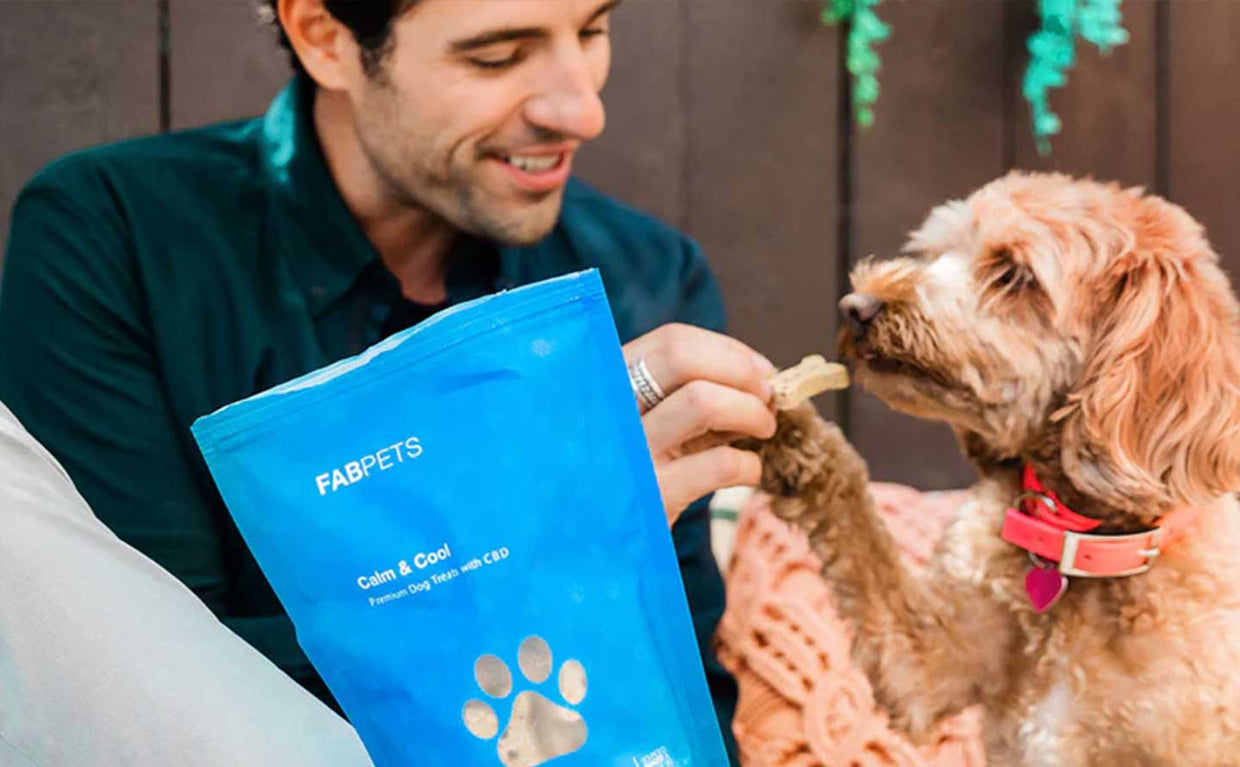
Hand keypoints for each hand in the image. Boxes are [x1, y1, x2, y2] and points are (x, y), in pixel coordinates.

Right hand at [623, 324, 777, 524]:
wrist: (592, 547)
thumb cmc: (633, 473)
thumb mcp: (641, 424)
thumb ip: (683, 394)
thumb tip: (761, 375)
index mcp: (609, 384)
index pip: (671, 341)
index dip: (728, 352)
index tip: (759, 371)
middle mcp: (611, 411)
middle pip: (681, 357)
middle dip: (740, 371)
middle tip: (767, 396)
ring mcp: (629, 453)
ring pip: (703, 402)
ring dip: (751, 412)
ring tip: (764, 430)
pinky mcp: (652, 496)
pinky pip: (720, 464)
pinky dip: (750, 464)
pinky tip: (748, 472)